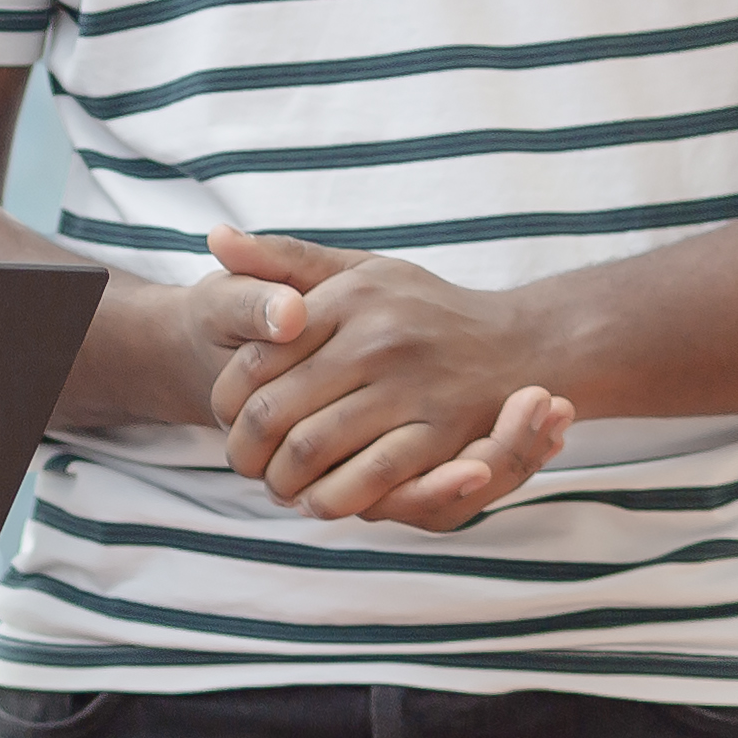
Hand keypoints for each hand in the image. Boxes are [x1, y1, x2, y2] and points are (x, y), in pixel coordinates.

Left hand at [187, 231, 579, 526]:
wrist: (523, 343)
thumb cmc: (421, 308)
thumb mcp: (357, 270)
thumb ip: (284, 259)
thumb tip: (215, 238)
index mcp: (349, 298)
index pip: (258, 357)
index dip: (228, 399)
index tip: (225, 418)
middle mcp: (378, 339)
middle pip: (277, 411)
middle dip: (246, 450)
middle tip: (240, 465)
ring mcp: (412, 388)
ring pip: (315, 449)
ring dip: (282, 480)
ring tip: (275, 485)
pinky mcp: (444, 434)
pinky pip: (371, 478)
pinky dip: (334, 498)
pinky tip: (321, 499)